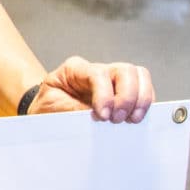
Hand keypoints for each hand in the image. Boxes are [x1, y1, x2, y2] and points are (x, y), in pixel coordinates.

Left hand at [29, 56, 155, 122]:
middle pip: (125, 70)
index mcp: (75, 69)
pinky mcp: (123, 92)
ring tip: (130, 120)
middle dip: (127, 96)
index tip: (103, 116)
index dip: (105, 95)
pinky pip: (143, 91)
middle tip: (118, 119)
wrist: (45, 111)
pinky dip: (144, 104)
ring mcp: (112, 80)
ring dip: (140, 99)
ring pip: (139, 76)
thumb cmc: (47, 106)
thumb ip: (73, 110)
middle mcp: (97, 70)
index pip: (98, 74)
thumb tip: (98, 117)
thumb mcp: (51, 107)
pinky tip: (134, 119)